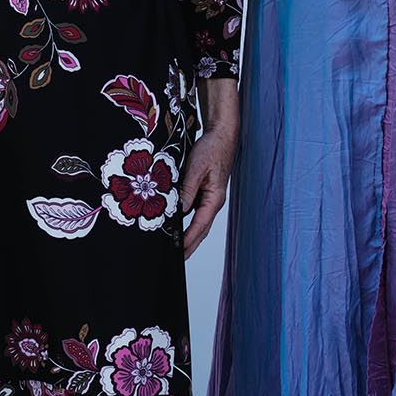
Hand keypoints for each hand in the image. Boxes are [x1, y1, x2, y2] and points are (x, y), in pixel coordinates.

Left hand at [179, 80, 238, 258]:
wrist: (222, 135)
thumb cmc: (212, 149)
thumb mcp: (196, 168)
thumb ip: (186, 190)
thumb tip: (177, 210)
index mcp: (214, 199)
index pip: (200, 226)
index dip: (188, 241)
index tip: (178, 253)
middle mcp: (213, 202)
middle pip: (200, 230)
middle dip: (189, 246)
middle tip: (175, 260)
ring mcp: (209, 198)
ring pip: (197, 222)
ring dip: (187, 236)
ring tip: (173, 248)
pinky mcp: (204, 192)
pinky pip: (194, 211)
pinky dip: (185, 221)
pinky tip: (174, 224)